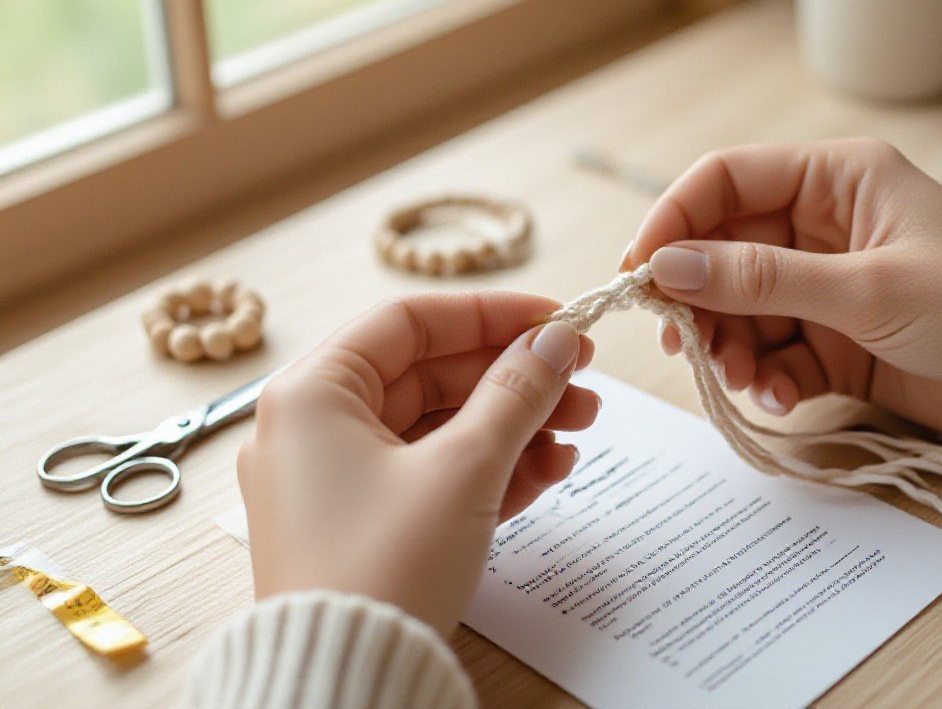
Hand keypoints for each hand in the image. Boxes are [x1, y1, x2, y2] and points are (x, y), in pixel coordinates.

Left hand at [237, 293, 597, 635]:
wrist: (346, 686)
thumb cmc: (383, 568)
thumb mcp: (464, 469)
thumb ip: (516, 394)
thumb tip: (558, 341)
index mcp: (313, 394)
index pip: (409, 322)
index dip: (490, 316)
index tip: (555, 322)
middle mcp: (315, 429)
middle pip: (430, 376)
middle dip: (515, 381)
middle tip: (583, 383)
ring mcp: (337, 482)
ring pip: (438, 429)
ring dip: (512, 426)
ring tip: (580, 432)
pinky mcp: (362, 527)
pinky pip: (431, 476)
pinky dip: (487, 469)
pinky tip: (548, 470)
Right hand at [622, 139, 941, 449]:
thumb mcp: (868, 288)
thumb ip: (763, 279)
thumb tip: (667, 267)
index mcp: (836, 179)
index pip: (726, 180)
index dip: (674, 220)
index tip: (639, 273)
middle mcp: (824, 226)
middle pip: (723, 251)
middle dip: (698, 298)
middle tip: (682, 342)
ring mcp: (828, 287)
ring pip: (741, 308)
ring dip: (729, 346)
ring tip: (742, 379)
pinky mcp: (837, 344)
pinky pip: (774, 353)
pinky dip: (766, 378)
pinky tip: (779, 399)